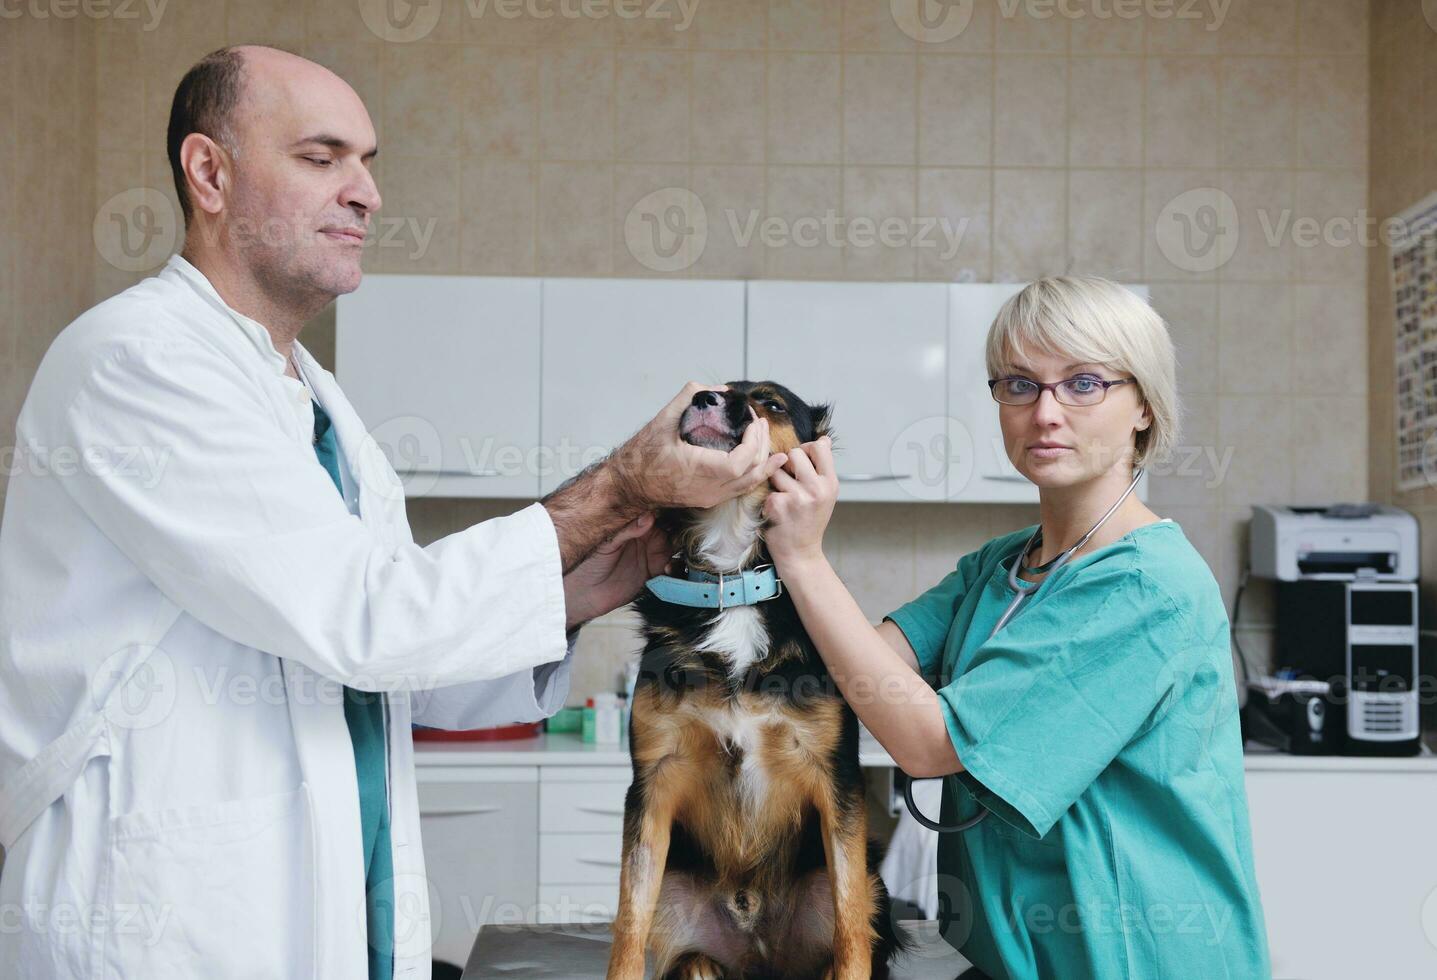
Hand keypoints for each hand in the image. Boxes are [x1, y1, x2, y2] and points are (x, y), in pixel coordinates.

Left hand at [562, 513, 672, 630]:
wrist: (583, 594)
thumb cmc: (587, 563)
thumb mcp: (606, 542)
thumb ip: (627, 530)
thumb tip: (648, 517)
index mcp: (633, 524)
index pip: (656, 512)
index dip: (668, 510)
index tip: (680, 508)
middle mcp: (644, 537)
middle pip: (671, 528)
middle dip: (680, 530)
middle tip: (685, 533)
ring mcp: (650, 555)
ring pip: (674, 547)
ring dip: (680, 549)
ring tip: (673, 553)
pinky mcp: (653, 574)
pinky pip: (671, 569)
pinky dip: (675, 568)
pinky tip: (668, 569)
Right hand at [608, 382, 788, 510]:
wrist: (628, 485)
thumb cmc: (642, 456)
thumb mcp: (664, 419)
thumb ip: (690, 397)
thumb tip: (719, 389)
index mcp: (699, 471)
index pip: (741, 462)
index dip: (753, 441)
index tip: (751, 421)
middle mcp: (708, 490)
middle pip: (751, 472)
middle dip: (761, 445)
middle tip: (761, 422)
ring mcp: (710, 497)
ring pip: (749, 484)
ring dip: (762, 460)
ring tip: (766, 438)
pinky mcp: (708, 500)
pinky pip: (740, 489)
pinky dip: (754, 473)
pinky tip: (761, 462)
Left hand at [763, 436, 837, 570]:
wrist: (801, 554)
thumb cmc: (810, 522)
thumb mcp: (825, 494)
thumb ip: (822, 467)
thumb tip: (824, 438)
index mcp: (831, 483)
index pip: (819, 446)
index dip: (807, 449)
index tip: (801, 462)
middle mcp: (817, 489)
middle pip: (794, 453)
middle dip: (787, 464)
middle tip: (789, 482)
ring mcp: (798, 497)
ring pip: (776, 470)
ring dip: (776, 481)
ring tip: (783, 498)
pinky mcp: (779, 505)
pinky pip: (767, 488)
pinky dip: (768, 498)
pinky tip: (776, 511)